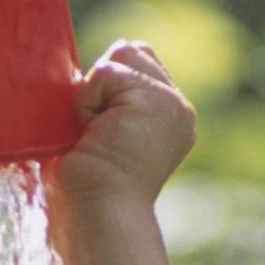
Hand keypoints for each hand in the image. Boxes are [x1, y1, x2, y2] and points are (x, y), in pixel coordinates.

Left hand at [51, 40, 195, 208]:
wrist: (97, 214)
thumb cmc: (86, 188)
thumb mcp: (99, 137)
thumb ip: (108, 102)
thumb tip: (93, 73)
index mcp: (170, 121)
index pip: (139, 63)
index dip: (108, 85)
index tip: (98, 131)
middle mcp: (178, 111)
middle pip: (133, 51)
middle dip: (103, 84)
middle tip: (98, 134)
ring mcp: (172, 104)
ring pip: (122, 54)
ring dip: (94, 93)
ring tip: (97, 135)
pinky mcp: (157, 101)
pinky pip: (105, 71)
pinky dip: (88, 101)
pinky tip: (95, 136)